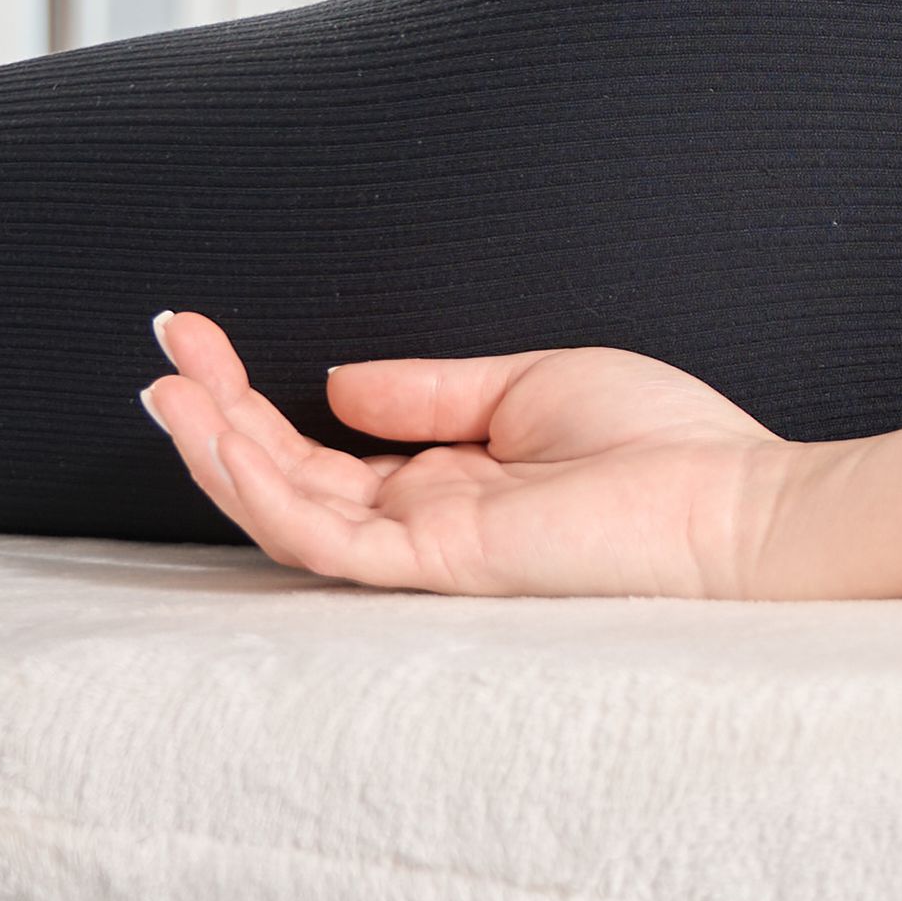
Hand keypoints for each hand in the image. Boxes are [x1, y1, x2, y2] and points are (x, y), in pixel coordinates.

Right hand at [140, 309, 809, 598]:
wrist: (738, 508)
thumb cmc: (668, 451)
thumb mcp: (532, 387)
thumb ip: (429, 390)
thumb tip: (336, 381)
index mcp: (447, 484)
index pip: (323, 449)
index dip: (256, 397)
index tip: (204, 335)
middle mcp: (423, 522)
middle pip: (287, 477)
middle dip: (217, 416)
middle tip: (163, 348)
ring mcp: (425, 550)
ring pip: (286, 513)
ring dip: (217, 452)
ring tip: (165, 388)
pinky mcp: (439, 565)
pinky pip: (325, 538)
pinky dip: (266, 489)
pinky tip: (224, 438)